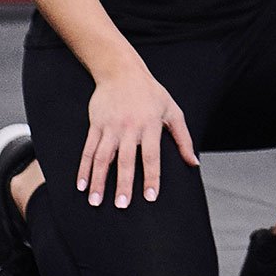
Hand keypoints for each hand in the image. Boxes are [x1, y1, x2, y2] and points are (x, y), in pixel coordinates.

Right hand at [78, 64, 198, 207]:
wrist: (121, 70)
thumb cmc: (150, 93)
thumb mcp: (172, 110)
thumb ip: (183, 138)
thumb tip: (194, 162)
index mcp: (150, 125)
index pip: (151, 156)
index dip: (151, 177)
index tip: (150, 197)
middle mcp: (129, 127)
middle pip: (126, 160)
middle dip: (123, 184)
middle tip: (122, 205)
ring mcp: (110, 126)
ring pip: (102, 158)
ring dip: (98, 181)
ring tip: (96, 201)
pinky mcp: (95, 125)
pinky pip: (88, 150)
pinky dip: (83, 169)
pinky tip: (82, 185)